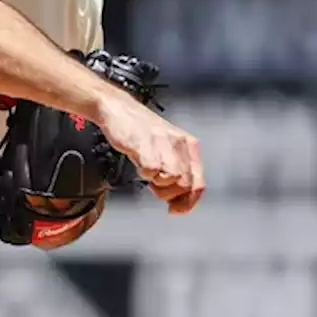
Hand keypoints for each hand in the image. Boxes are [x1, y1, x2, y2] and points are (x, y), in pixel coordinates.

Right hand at [97, 94, 204, 214]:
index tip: (176, 209)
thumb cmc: (141, 132)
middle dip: (168, 193)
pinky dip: (144, 173)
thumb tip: (179, 205)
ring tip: (147, 172)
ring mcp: (162, 142)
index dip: (188, 202)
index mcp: (189, 144)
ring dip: (157, 183)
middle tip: (155, 185)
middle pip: (185, 185)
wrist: (117, 107)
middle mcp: (179, 142)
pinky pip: (151, 170)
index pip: (198, 183)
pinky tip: (139, 164)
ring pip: (172, 178)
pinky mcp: (143, 142)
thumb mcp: (167, 149)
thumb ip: (178, 173)